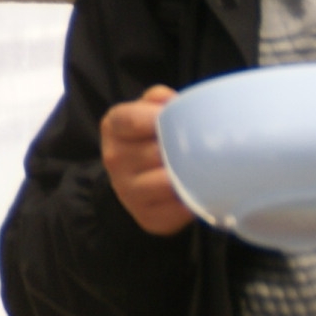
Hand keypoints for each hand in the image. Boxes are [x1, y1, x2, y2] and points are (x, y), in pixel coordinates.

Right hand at [102, 87, 196, 235]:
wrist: (136, 183)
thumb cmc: (148, 141)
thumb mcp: (145, 113)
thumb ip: (156, 100)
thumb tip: (171, 100)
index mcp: (113, 128)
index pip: (129, 120)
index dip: (154, 118)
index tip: (177, 119)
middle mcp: (115, 159)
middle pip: (154, 152)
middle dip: (180, 149)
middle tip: (201, 147)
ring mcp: (127, 191)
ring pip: (166, 182)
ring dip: (187, 176)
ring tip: (202, 170)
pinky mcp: (146, 216)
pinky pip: (177, 209)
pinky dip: (192, 201)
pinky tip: (198, 191)